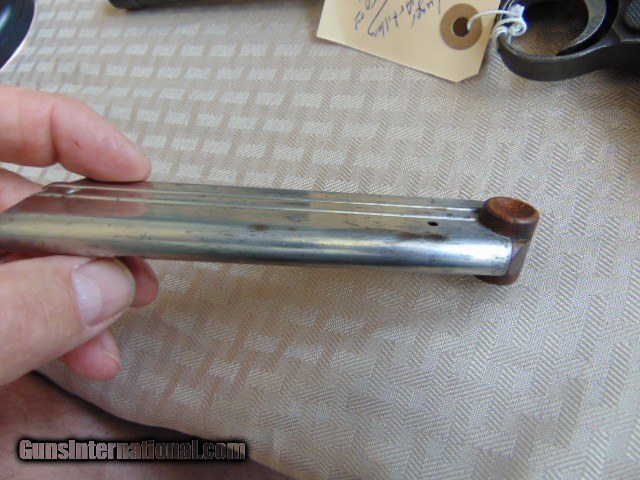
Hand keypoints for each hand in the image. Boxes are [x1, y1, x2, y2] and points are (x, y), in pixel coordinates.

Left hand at [0, 85, 158, 384]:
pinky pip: (14, 291)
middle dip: (94, 236)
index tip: (133, 173)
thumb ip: (18, 310)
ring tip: (112, 325)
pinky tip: (80, 349)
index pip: (2, 116)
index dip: (76, 133)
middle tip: (135, 267)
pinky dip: (49, 319)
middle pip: (25, 194)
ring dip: (80, 288)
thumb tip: (102, 285)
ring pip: (25, 249)